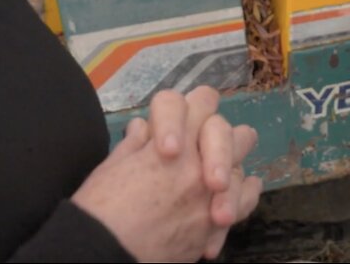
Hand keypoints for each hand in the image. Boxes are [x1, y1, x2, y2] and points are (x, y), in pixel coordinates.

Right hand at [71, 87, 262, 260]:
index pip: (202, 100)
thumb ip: (136, 142)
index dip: (192, 107)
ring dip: (230, 164)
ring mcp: (211, 193)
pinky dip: (245, 193)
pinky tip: (240, 190)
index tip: (175, 128)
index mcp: (174, 140)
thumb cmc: (101, 207)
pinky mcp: (215, 223)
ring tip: (217, 174)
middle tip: (200, 148)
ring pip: (241, 164)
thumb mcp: (113, 164)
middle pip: (227, 130)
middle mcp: (199, 163)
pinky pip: (247, 200)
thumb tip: (145, 127)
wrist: (105, 254)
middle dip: (215, 135)